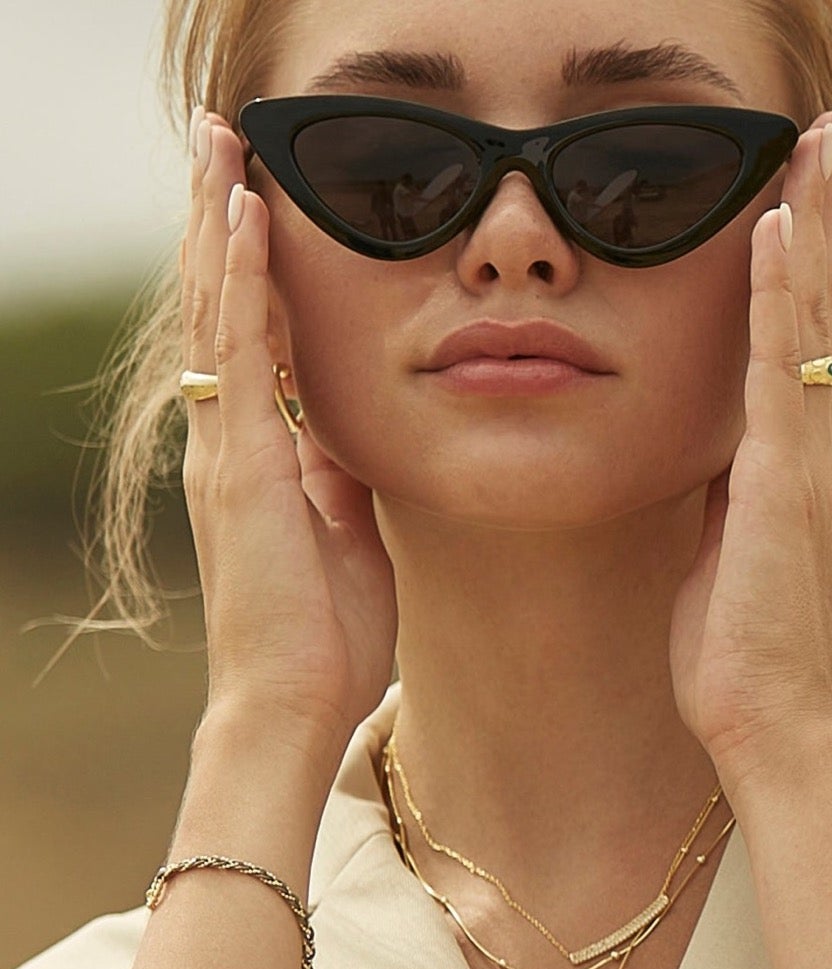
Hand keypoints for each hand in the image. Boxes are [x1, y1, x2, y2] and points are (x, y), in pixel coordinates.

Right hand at [180, 109, 397, 749]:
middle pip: (222, 309)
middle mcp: (229, 443)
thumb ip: (341, 480)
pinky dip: (244, 281)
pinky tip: (249, 219)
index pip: (251, 342)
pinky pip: (241, 354)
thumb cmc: (325, 637)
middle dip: (223, 223)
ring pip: (219, 312)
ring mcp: (228, 451)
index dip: (252, 272)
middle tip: (223, 142)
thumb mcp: (349, 538)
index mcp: (257, 459)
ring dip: (223, 225)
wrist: (292, 704)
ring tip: (223, 147)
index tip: (259, 205)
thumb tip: (353, 433)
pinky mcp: (242, 467)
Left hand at [668, 106, 831, 790]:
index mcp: (793, 465)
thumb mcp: (720, 555)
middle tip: (826, 127)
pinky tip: (774, 227)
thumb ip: (722, 497)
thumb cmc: (739, 654)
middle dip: (822, 212)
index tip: (797, 187)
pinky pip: (779, 371)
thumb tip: (707, 460)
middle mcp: (812, 449)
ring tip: (815, 139)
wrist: (772, 725)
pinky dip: (779, 295)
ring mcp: (803, 463)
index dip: (802, 261)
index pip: (802, 338)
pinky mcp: (779, 486)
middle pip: (821, 306)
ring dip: (812, 223)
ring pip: (811, 318)